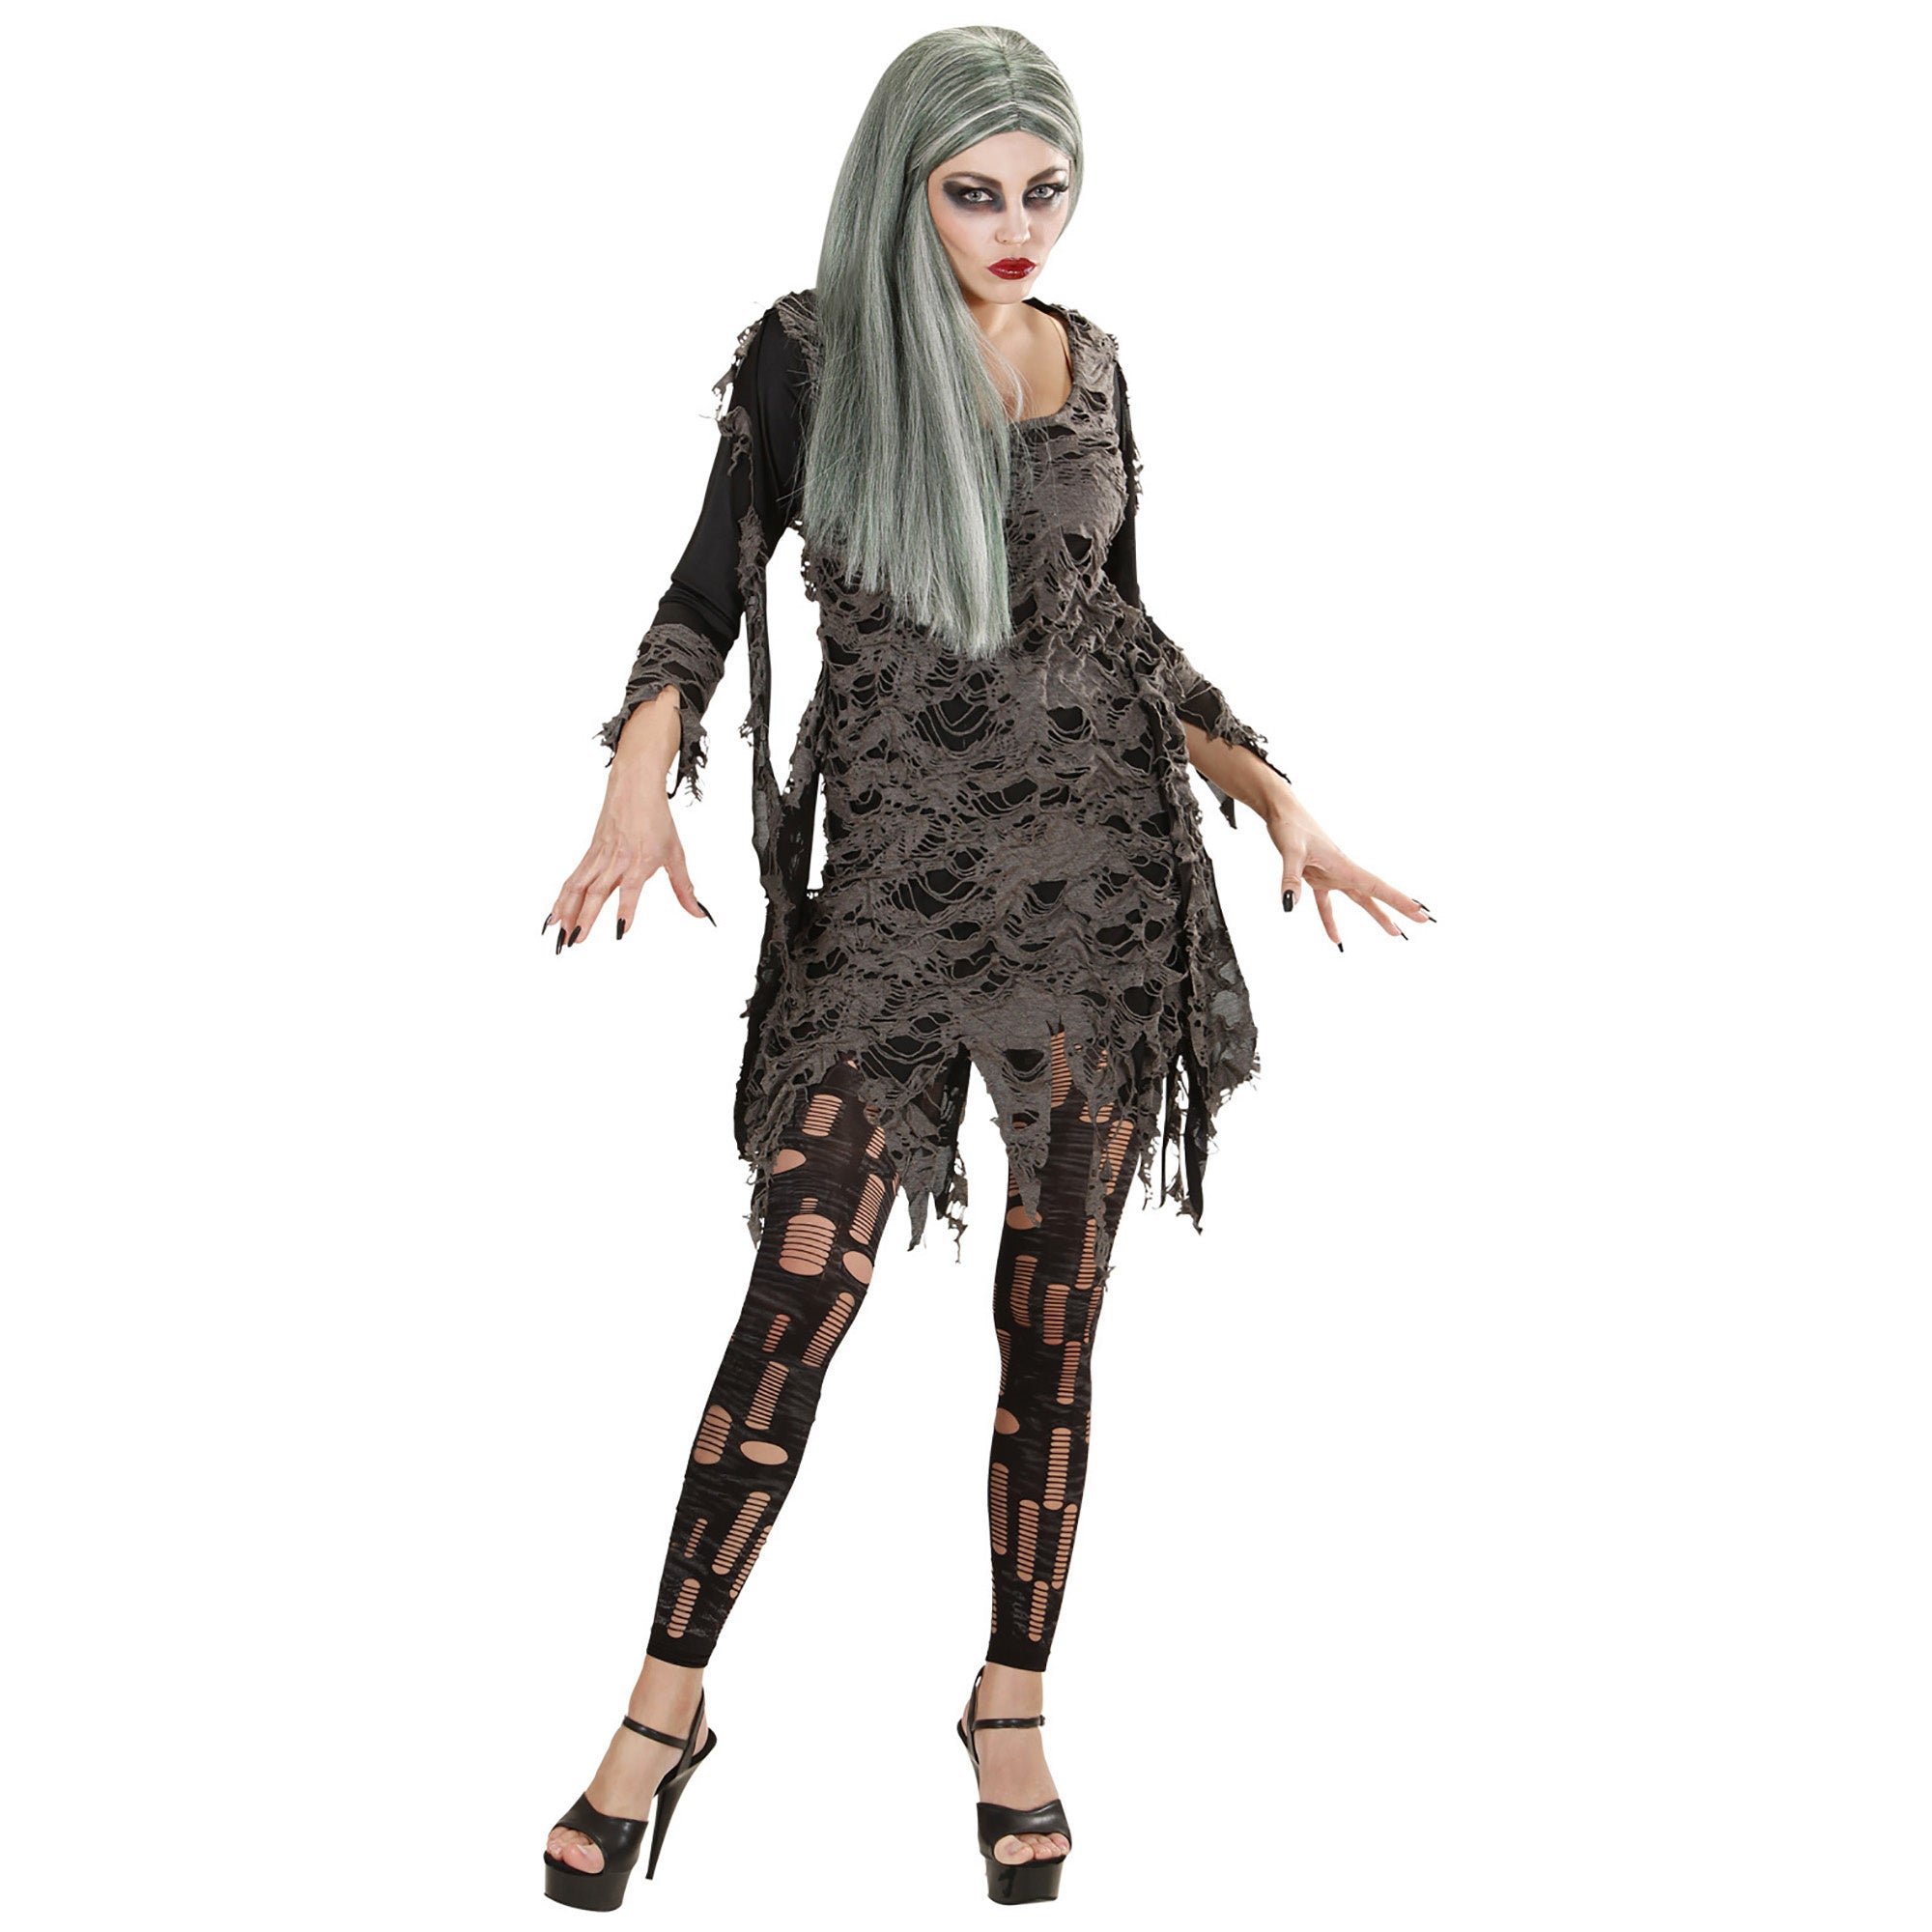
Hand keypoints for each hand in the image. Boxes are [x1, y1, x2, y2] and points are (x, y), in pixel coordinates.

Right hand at [543, 765, 712, 951]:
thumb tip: (698, 913)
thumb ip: (683, 887)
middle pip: (597, 892)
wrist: (634, 785)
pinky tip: (554, 914)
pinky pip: (573, 877)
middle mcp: (617, 860)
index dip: (626, 909)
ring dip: (568, 911)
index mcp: (641, 860)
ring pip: (578, 886)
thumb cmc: (656, 819)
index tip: (621, 931)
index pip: (631, 889)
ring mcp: (600, 856)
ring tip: (559, 935)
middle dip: (585, 918)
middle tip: (576, 941)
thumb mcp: (675, 854)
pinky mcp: (590, 853)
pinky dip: (562, 897)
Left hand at [1265, 789, 1431, 949]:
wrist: (1282, 812)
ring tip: (1393, 932)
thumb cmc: (1290, 826)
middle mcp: (1342, 871)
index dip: (1398, 900)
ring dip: (1375, 914)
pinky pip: (1327, 903)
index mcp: (1343, 865)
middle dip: (1397, 908)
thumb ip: (1291, 878)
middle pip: (1375, 894)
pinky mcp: (1316, 876)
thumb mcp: (1290, 852)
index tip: (1418, 911)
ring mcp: (1331, 874)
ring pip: (1358, 899)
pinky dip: (1330, 920)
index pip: (1376, 887)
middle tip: (1421, 920)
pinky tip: (1334, 938)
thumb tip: (1290, 905)